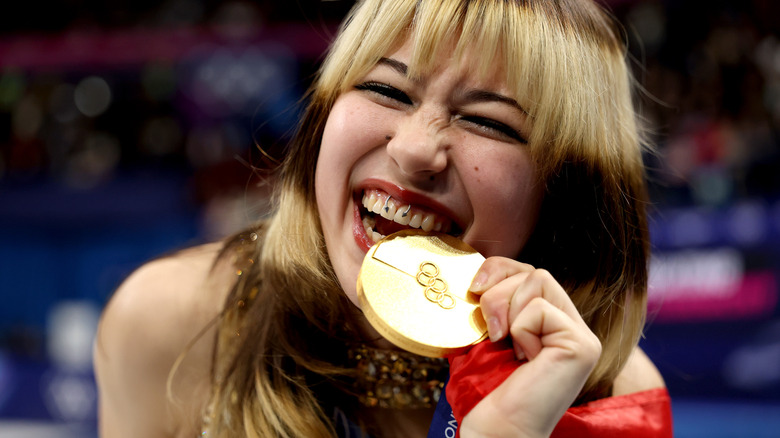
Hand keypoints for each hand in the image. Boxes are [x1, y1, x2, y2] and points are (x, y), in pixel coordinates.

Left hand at [459, 257, 601, 437]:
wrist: (497, 430)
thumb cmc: (487, 389)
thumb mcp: (488, 333)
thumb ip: (495, 301)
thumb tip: (479, 275)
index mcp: (552, 323)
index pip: (530, 272)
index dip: (499, 269)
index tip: (474, 288)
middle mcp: (573, 327)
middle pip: (535, 272)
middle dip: (498, 289)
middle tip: (489, 327)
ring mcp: (582, 336)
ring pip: (539, 280)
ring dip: (506, 308)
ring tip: (505, 343)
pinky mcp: (581, 345)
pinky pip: (539, 309)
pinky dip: (520, 330)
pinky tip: (524, 358)